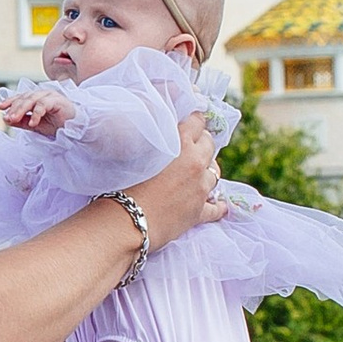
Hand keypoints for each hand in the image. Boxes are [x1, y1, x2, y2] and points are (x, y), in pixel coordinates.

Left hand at [0, 87, 71, 134]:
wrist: (75, 129)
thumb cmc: (57, 125)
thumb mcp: (35, 125)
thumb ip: (21, 122)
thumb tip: (6, 118)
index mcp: (37, 98)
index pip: (21, 97)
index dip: (10, 101)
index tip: (0, 107)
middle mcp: (42, 94)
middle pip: (24, 98)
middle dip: (14, 107)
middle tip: (7, 118)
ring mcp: (50, 96)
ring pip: (32, 99)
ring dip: (21, 109)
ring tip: (14, 119)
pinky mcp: (58, 100)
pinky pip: (44, 105)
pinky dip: (36, 114)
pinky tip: (32, 123)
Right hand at [126, 113, 233, 255]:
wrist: (127, 220)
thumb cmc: (123, 184)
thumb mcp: (139, 153)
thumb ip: (155, 142)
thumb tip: (161, 137)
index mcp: (181, 144)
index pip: (197, 122)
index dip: (195, 120)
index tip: (192, 121)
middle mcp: (196, 164)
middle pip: (209, 145)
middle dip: (203, 142)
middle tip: (194, 145)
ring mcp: (200, 189)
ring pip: (215, 173)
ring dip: (208, 170)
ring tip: (200, 172)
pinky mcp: (199, 212)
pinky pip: (216, 207)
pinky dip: (217, 206)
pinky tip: (219, 205)